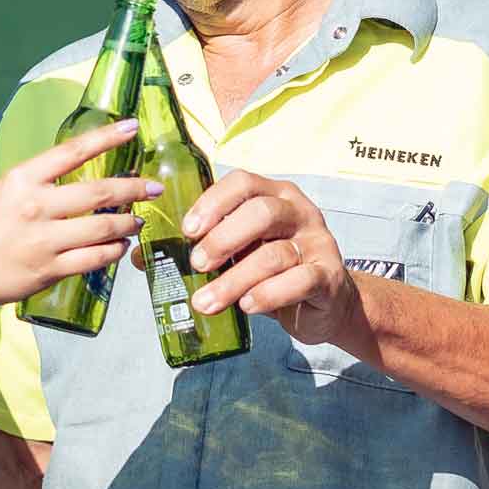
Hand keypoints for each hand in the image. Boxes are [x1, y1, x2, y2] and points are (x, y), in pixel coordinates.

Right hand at [0, 122, 153, 315]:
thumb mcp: (2, 194)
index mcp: (22, 180)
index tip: (131, 128)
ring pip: (103, 227)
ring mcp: (44, 240)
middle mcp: (35, 206)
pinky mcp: (50, 269)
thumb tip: (76, 176)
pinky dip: (113, 251)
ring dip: (127, 223)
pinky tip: (120, 246)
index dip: (106, 138)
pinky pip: (95, 258)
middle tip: (153, 186)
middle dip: (133, 188)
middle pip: (99, 192)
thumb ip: (37, 184)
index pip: (72, 151)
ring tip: (137, 221)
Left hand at [182, 170, 357, 345]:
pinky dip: (268, 294)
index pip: (244, 183)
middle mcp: (299, 212)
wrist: (327, 303)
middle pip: (261, 213)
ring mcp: (317, 242)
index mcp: (276, 195)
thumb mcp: (248, 249)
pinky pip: (298, 281)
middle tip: (197, 264)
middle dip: (223, 239)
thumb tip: (160, 257)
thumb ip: (217, 245)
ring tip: (207, 301)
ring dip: (234, 280)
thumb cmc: (279, 270)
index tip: (188, 230)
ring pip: (273, 255)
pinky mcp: (328, 275)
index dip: (213, 203)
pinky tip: (247, 305)